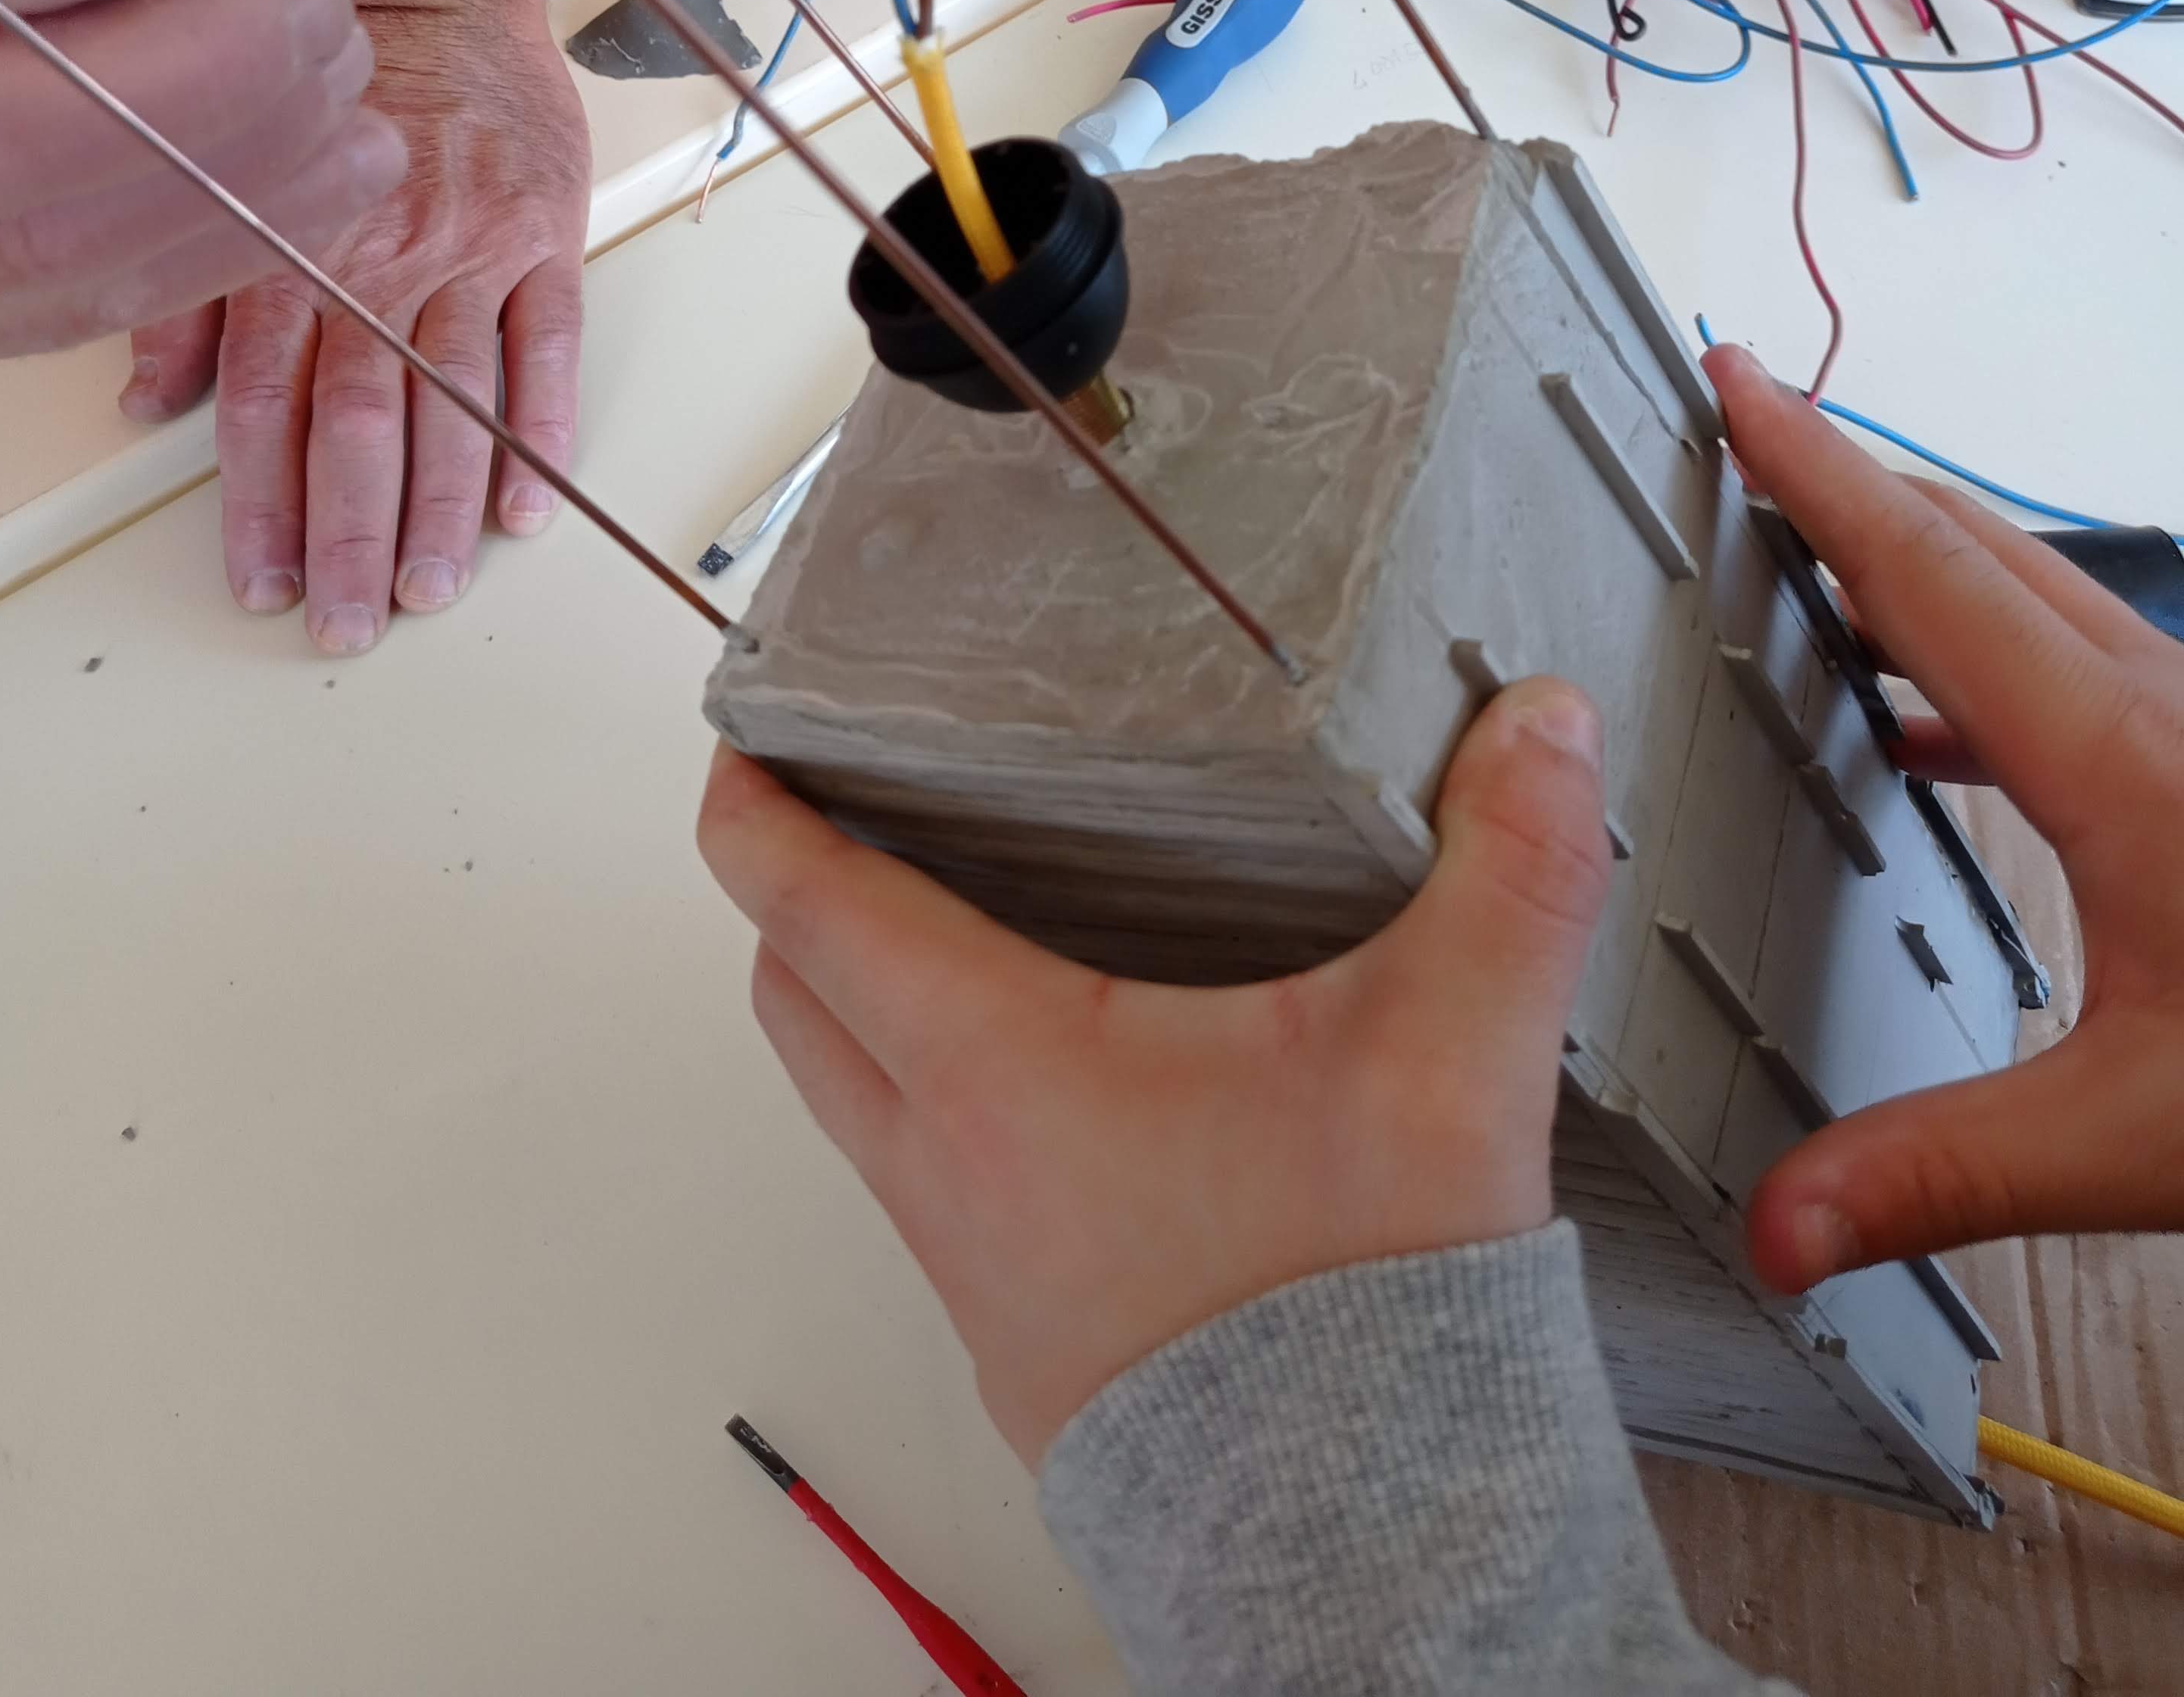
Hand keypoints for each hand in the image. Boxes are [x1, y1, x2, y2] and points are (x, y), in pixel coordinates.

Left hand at [126, 0, 590, 648]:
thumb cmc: (345, 90)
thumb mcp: (243, 180)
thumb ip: (192, 299)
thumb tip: (143, 405)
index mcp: (295, 252)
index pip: (269, 404)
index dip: (263, 505)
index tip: (265, 583)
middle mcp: (378, 257)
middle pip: (363, 419)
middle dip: (354, 533)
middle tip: (353, 619)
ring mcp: (468, 249)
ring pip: (453, 398)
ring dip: (443, 506)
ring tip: (433, 585)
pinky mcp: (544, 236)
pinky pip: (545, 344)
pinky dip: (538, 428)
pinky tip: (525, 502)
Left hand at [698, 680, 1610, 1465]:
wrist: (1371, 1556)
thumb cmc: (1359, 1321)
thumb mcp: (1450, 1061)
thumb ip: (1509, 874)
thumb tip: (1540, 729)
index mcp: (1002, 1074)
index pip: (810, 908)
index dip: (757, 807)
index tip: (745, 740)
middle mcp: (953, 1173)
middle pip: (793, 1003)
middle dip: (788, 896)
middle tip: (827, 811)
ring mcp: (977, 1271)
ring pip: (855, 1108)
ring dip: (867, 1012)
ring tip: (947, 924)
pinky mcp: (1028, 1345)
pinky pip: (933, 1200)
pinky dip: (946, 1113)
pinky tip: (1056, 1084)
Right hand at [1705, 344, 2183, 1291]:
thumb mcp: (2140, 1136)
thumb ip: (1945, 1170)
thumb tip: (1786, 1224)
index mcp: (2115, 759)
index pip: (1924, 574)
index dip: (1816, 472)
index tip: (1741, 383)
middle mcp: (2163, 712)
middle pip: (1976, 549)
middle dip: (1851, 481)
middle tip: (1755, 434)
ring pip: (2039, 599)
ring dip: (1921, 567)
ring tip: (1823, 570)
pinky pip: (2080, 666)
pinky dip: (1981, 659)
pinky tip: (1938, 734)